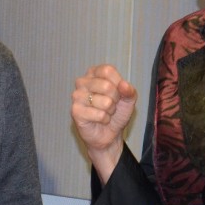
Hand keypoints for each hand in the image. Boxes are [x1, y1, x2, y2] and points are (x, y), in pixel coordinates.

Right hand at [72, 64, 138, 181]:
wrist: (109, 134)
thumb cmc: (116, 113)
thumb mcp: (128, 99)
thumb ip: (129, 90)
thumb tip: (123, 85)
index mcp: (94, 73)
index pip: (108, 70)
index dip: (118, 84)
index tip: (118, 92)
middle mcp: (82, 81)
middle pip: (107, 86)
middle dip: (115, 100)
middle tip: (110, 105)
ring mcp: (77, 96)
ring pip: (105, 102)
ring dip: (109, 111)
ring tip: (104, 112)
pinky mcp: (75, 111)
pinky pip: (99, 114)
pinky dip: (104, 119)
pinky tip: (99, 120)